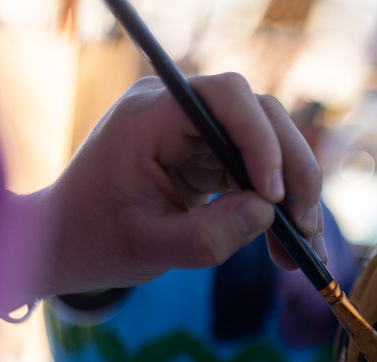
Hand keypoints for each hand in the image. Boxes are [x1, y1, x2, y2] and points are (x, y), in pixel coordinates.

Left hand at [30, 73, 322, 296]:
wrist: (71, 241)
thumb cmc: (97, 239)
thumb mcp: (150, 248)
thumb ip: (208, 235)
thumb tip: (267, 213)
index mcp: (151, 114)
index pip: (226, 99)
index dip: (260, 140)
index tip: (273, 195)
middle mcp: (180, 110)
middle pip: (262, 115)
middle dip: (292, 169)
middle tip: (305, 226)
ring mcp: (199, 131)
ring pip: (272, 142)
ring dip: (296, 191)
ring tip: (304, 245)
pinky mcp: (213, 155)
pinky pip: (262, 170)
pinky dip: (281, 206)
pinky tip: (292, 246)